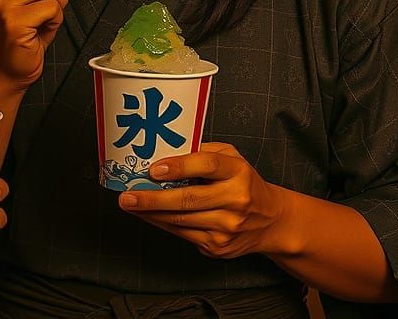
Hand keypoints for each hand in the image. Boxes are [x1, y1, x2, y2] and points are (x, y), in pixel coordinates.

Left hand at [117, 143, 288, 258]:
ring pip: (180, 221)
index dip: (178, 167)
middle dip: (152, 198)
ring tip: (130, 204)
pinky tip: (147, 215)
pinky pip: (182, 234)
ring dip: (150, 213)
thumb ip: (202, 151)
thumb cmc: (243, 182)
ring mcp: (227, 227)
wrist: (271, 221)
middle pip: (188, 199)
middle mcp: (235, 200)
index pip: (207, 165)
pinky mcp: (218, 246)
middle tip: (126, 196)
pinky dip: (161, 224)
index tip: (153, 169)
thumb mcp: (231, 158)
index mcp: (238, 171)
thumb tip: (164, 152)